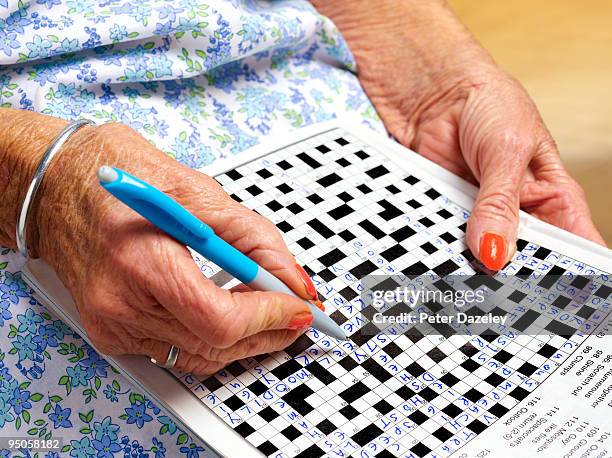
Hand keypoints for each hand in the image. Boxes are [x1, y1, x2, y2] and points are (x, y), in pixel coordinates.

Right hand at [30, 120, 318, 374]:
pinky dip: (212, 341)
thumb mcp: (197, 190)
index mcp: (139, 258)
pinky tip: (232, 321)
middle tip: (298, 315)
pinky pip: (175, 352)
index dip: (269, 317)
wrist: (57, 187)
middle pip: (214, 343)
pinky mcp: (110, 331)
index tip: (300, 307)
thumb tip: (292, 279)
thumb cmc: (118, 176)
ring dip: (245, 341)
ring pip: (199, 355)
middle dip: (268, 332)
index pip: (219, 317)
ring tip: (273, 318)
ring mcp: (112, 322)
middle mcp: (119, 301)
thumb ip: (253, 238)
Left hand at [313, 0, 604, 270]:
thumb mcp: (507, 150)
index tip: (561, 300)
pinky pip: (442, 238)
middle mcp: (515, 212)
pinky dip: (439, 249)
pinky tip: (436, 261)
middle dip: (513, 276)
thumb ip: (500, 203)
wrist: (434, 91)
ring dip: (472, 266)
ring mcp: (477, 216)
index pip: (572, 244)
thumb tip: (495, 252)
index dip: (572, 273)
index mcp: (550, 196)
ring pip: (479, 255)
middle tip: (502, 296)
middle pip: (522, 259)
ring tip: (467, 284)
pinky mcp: (443, 213)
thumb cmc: (488, 104)